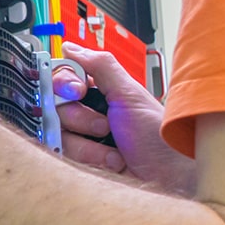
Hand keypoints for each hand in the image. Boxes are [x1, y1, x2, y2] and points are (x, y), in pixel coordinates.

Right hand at [52, 43, 196, 193]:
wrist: (169, 176)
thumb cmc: (159, 137)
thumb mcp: (130, 94)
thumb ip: (101, 66)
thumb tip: (72, 47)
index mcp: (100, 92)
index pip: (62, 77)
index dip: (64, 84)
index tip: (78, 92)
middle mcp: (88, 112)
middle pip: (54, 106)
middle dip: (80, 117)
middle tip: (104, 125)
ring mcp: (83, 137)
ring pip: (57, 132)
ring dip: (88, 142)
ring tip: (114, 149)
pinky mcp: (79, 160)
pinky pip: (63, 154)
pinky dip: (89, 157)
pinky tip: (111, 161)